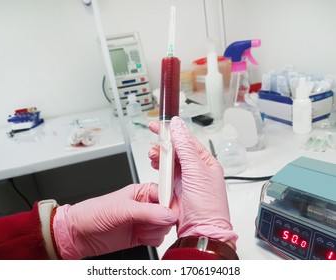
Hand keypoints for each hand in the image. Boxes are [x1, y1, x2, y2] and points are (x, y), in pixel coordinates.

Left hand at [52, 183, 176, 258]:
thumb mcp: (121, 210)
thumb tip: (169, 214)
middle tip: (145, 222)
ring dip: (153, 232)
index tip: (168, 214)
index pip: (167, 195)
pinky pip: (157, 239)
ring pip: (164, 227)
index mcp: (142, 191)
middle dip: (160, 221)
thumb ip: (147, 212)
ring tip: (137, 229)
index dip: (171, 204)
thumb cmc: (93, 213)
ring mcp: (144, 221)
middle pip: (169, 213)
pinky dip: (151, 240)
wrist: (78, 235)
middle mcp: (146, 205)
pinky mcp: (141, 235)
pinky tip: (138, 237)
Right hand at [149, 117, 237, 247]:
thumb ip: (185, 147)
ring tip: (153, 155)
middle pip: (177, 150)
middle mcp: (196, 170)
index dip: (172, 131)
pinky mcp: (175, 189)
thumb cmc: (207, 205)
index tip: (158, 126)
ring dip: (160, 156)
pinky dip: (158, 169)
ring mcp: (185, 180)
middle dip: (164, 145)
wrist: (200, 231)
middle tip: (153, 142)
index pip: (187, 140)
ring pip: (169, 161)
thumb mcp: (196, 170)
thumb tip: (178, 126)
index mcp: (205, 162)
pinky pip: (164, 174)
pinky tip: (154, 165)